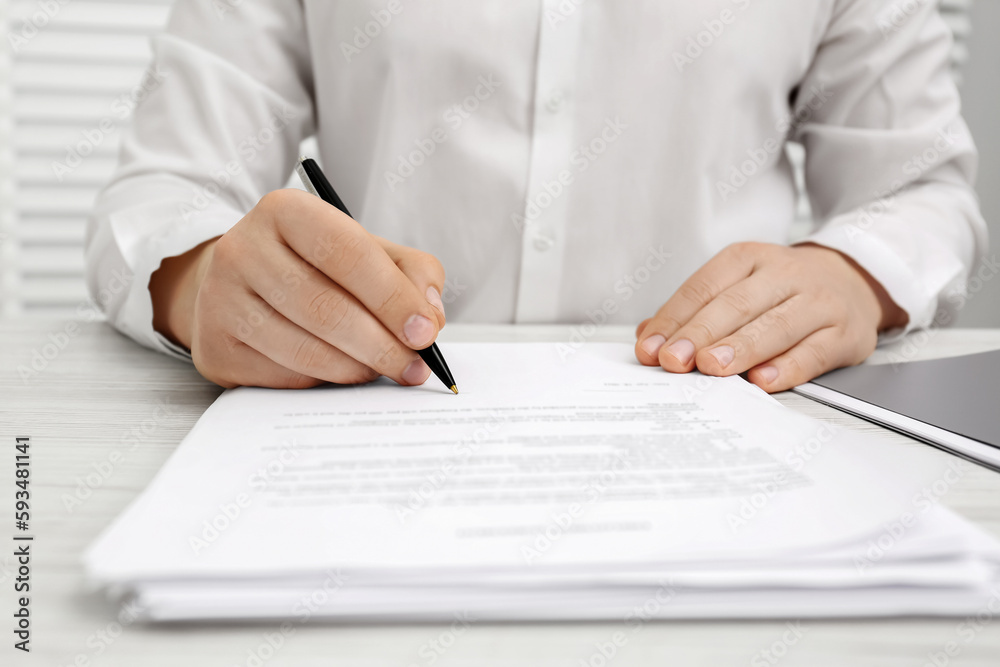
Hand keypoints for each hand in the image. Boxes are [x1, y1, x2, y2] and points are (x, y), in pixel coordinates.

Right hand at [150, 189, 446, 388]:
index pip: (348, 253)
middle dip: (381, 345)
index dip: (393, 298)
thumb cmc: (316, 266)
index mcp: (286, 211)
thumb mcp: (367, 250)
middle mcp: (242, 249)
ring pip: (304, 349)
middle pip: (324, 308)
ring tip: (385, 370)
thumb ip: (411, 274)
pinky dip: (323, 381)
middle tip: (415, 367)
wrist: (242, 283)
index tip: (425, 332)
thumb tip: (429, 318)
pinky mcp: (215, 346)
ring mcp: (221, 300)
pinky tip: (342, 371)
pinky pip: (283, 376)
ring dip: (357, 369)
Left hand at [634, 242, 907, 391]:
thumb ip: (693, 312)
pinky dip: (788, 367)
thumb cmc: (780, 290)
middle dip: (700, 335)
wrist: (853, 282)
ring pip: (775, 325)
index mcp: (747, 258)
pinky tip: (763, 379)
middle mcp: (784, 274)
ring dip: (740, 349)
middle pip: (735, 305)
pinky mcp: (845, 333)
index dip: (673, 320)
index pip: (703, 288)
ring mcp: (818, 302)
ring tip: (712, 368)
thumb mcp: (736, 285)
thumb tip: (649, 338)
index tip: (650, 349)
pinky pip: (814, 352)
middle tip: (674, 360)